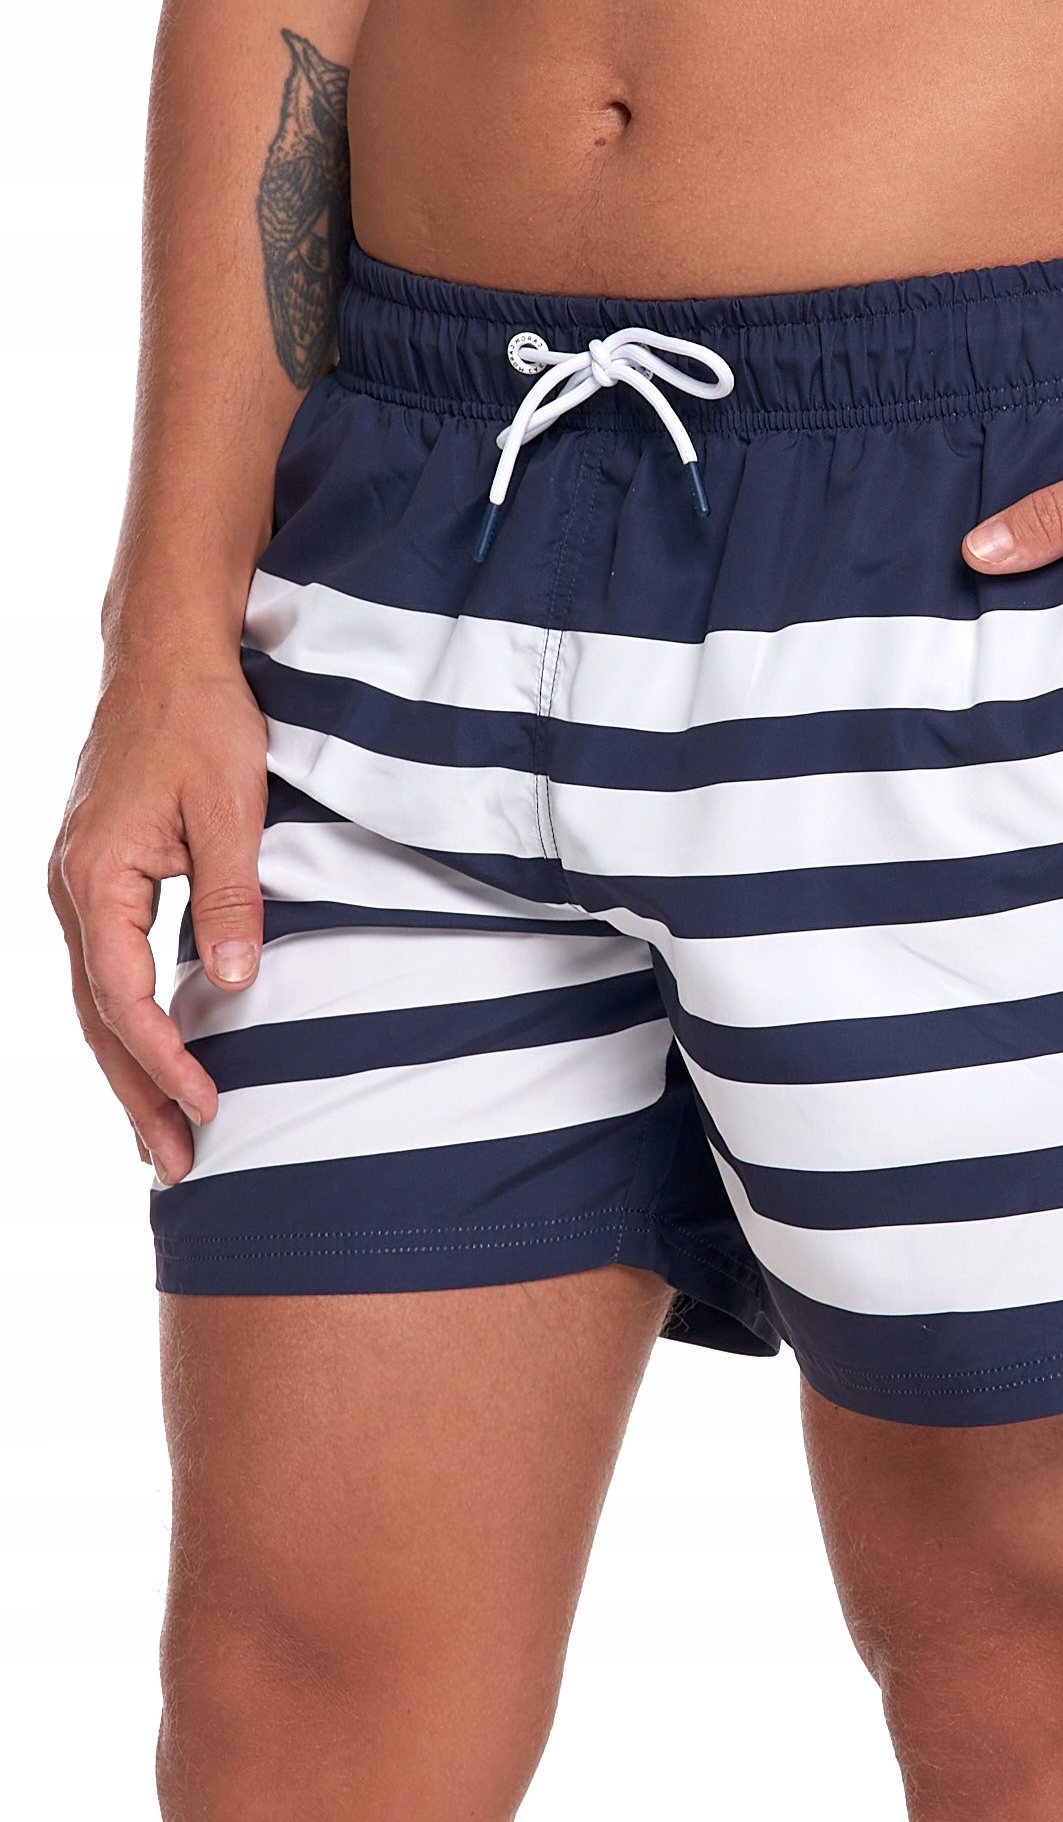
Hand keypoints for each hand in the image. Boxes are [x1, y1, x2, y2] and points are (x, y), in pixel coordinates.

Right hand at [49, 665, 268, 1185]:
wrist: (166, 657)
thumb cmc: (199, 720)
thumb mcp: (231, 806)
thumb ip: (231, 896)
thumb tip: (230, 983)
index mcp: (96, 875)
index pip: (123, 996)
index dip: (164, 1060)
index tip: (208, 1106)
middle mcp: (72, 888)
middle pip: (98, 1016)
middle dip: (136, 1094)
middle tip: (173, 1164)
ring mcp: (80, 885)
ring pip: (97, 1000)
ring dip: (129, 1069)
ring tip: (162, 1137)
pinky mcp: (100, 878)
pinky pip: (107, 970)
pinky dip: (128, 1023)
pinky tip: (156, 1058)